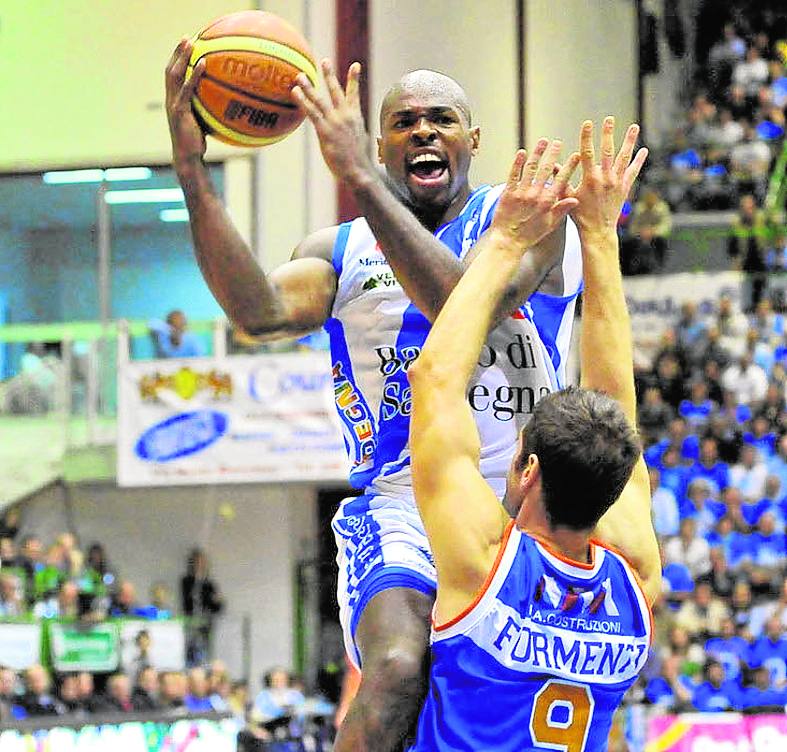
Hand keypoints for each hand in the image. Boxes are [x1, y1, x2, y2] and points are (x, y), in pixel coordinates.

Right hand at [165, 38, 206, 170]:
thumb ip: (208, 109)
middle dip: (177, 53)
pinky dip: (194, 75)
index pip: (173, 76)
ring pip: (174, 75)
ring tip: (190, 43)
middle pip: (171, 70)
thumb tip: (226, 102)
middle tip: (186, 38)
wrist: (189, 158)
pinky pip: (187, 89)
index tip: (187, 46)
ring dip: (182, 57)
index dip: (177, 60)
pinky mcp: (179, 111)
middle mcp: (170, 99)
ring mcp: (173, 104)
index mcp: (174, 101)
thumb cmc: (198, 143)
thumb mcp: (204, 122)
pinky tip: (203, 64)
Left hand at [291, 60, 374, 184]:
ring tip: (300, 75)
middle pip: (336, 91)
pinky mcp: (325, 131)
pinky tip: (295, 93)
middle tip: (324, 61)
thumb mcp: (358, 142)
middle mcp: (346, 116)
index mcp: (356, 117)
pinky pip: (311, 112)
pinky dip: (303, 101)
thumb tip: (349, 134)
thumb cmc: (357, 161)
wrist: (358, 170)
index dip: (354, 79)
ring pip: (320, 99)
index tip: (355, 65)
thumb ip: (352, 132)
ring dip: (309, 86)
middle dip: (330, 75)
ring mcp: (335, 122)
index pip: (355, 94)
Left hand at [490, 139, 580, 249]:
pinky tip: (521, 153)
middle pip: (546, 170)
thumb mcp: (549, 225)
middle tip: (558, 143)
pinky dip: (517, 163)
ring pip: (531, 169)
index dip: (569, 167)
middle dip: (553, 154)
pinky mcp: (508, 194)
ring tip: (543, 142)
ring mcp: (521, 193)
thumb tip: (575, 199)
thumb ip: (561, 210)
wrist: (508, 242)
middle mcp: (535, 195)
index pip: (561, 180)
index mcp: (547, 202)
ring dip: (538, 153)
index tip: (576, 156)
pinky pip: (513, 175)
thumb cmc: (529, 235)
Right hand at [569, 117, 647, 234]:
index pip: (587, 153)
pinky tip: (644, 150)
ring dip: (629, 141)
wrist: (598, 231)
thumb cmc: (580, 215)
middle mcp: (605, 178)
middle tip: (609, 119)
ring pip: (624, 157)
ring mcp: (617, 182)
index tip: (587, 123)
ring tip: (633, 127)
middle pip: (607, 151)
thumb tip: (553, 165)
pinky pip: (633, 171)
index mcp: (590, 179)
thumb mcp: (567, 197)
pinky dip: (639, 160)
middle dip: (608, 134)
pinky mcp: (625, 188)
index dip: (586, 137)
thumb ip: (562, 180)